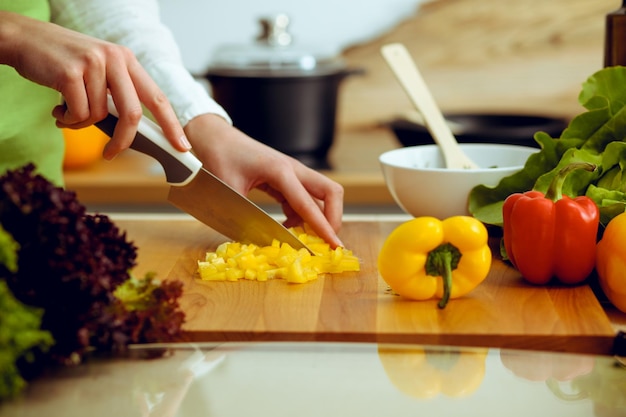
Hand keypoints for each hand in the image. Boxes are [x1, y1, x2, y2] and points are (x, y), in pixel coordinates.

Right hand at [0, 11, 189, 158]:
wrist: (25, 39)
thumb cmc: (64, 63)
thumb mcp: (100, 71)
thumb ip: (118, 93)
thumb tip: (136, 132)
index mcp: (127, 61)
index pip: (157, 97)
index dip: (171, 124)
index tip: (182, 146)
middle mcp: (115, 59)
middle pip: (132, 114)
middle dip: (123, 141)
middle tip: (112, 154)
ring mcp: (94, 64)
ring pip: (99, 116)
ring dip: (81, 122)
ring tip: (68, 110)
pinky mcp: (71, 72)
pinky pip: (78, 114)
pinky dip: (68, 120)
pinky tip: (58, 109)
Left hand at [184, 114, 344, 247]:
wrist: (217, 138)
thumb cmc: (220, 158)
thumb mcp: (228, 190)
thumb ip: (243, 216)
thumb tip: (255, 243)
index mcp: (280, 171)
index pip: (309, 203)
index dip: (323, 227)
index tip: (335, 246)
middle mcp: (293, 170)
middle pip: (331, 193)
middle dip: (333, 219)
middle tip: (324, 241)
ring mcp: (293, 173)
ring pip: (321, 196)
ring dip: (317, 218)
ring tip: (300, 237)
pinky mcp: (287, 178)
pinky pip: (305, 199)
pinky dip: (302, 215)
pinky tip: (286, 225)